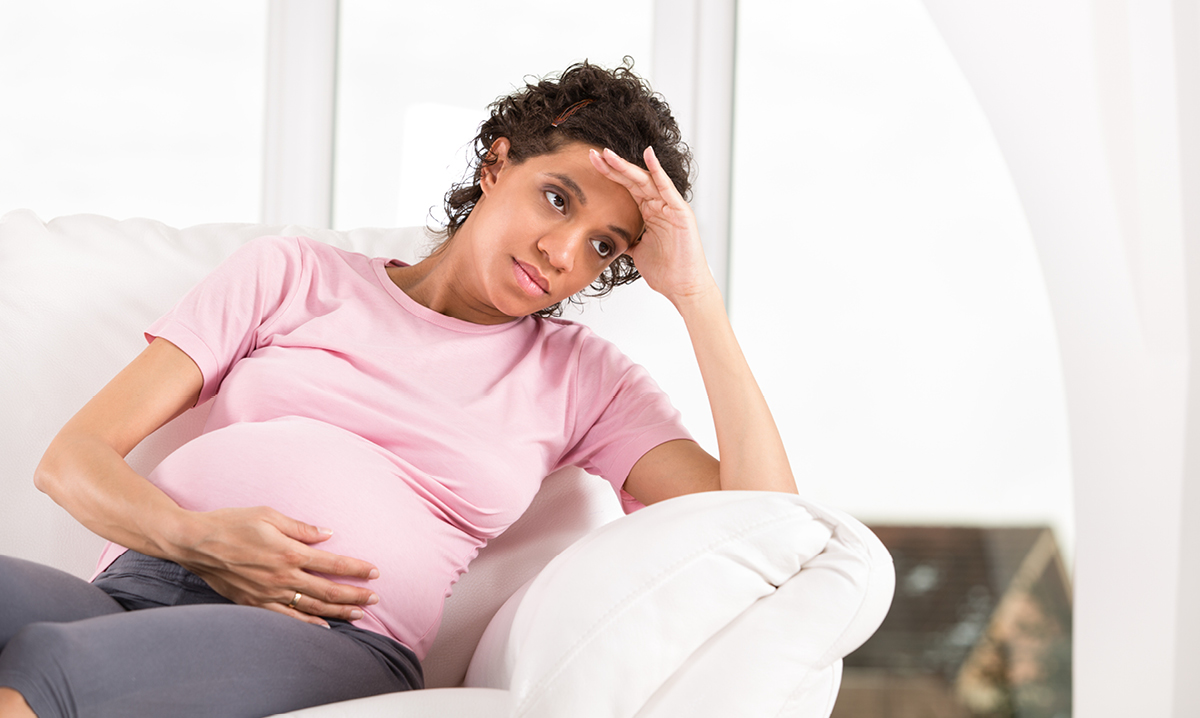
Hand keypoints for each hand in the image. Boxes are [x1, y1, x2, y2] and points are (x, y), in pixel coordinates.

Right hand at [172, 506, 378, 627]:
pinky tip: (324, 626)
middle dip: (355, 595)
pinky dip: (308, 622)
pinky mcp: (255, 603)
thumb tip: (328, 534)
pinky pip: (287, 618)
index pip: (332, 564)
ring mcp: (268, 594)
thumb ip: (301, 528)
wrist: (195, 543)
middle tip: (376, 598)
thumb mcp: (269, 515)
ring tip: (360, 613)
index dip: (356, 569)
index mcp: (289, 553)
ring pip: (311, 607)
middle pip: (327, 591)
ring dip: (338, 611)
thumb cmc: (232, 523)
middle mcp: (282, 578)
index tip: (375, 572)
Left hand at [589, 146, 718, 306]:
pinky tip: (648, 155)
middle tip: (593, 154)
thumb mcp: (637, 252)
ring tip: (608, 154)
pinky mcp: (680, 212)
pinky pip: (667, 188)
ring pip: (646, 180)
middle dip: (612, 167)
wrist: (683, 289)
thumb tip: (613, 239)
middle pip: (633, 180)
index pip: (626, 188)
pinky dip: (658, 171)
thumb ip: (628, 240)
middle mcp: (660, 206)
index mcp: (650, 213)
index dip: (609, 175)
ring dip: (626, 166)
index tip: (591, 164)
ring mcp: (670, 207)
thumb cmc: (666, 272)